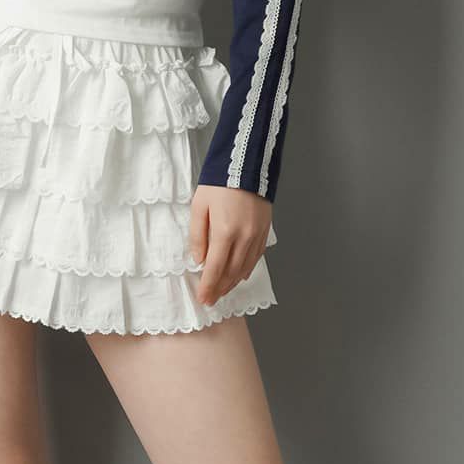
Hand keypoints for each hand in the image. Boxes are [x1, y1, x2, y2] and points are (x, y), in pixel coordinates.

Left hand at [188, 183, 271, 306]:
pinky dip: (247, 269)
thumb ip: (198, 235)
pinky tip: (241, 275)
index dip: (208, 286)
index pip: (215, 268)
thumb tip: (199, 260)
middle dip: (220, 289)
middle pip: (231, 272)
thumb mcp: (199, 206)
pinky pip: (256, 257)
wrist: (246, 164)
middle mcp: (244, 237)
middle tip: (211, 300)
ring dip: (233, 282)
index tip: (203, 299)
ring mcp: (257, 235)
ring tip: (223, 291)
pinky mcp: (265, 231)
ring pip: (245, 268)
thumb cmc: (219, 183)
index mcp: (225, 232)